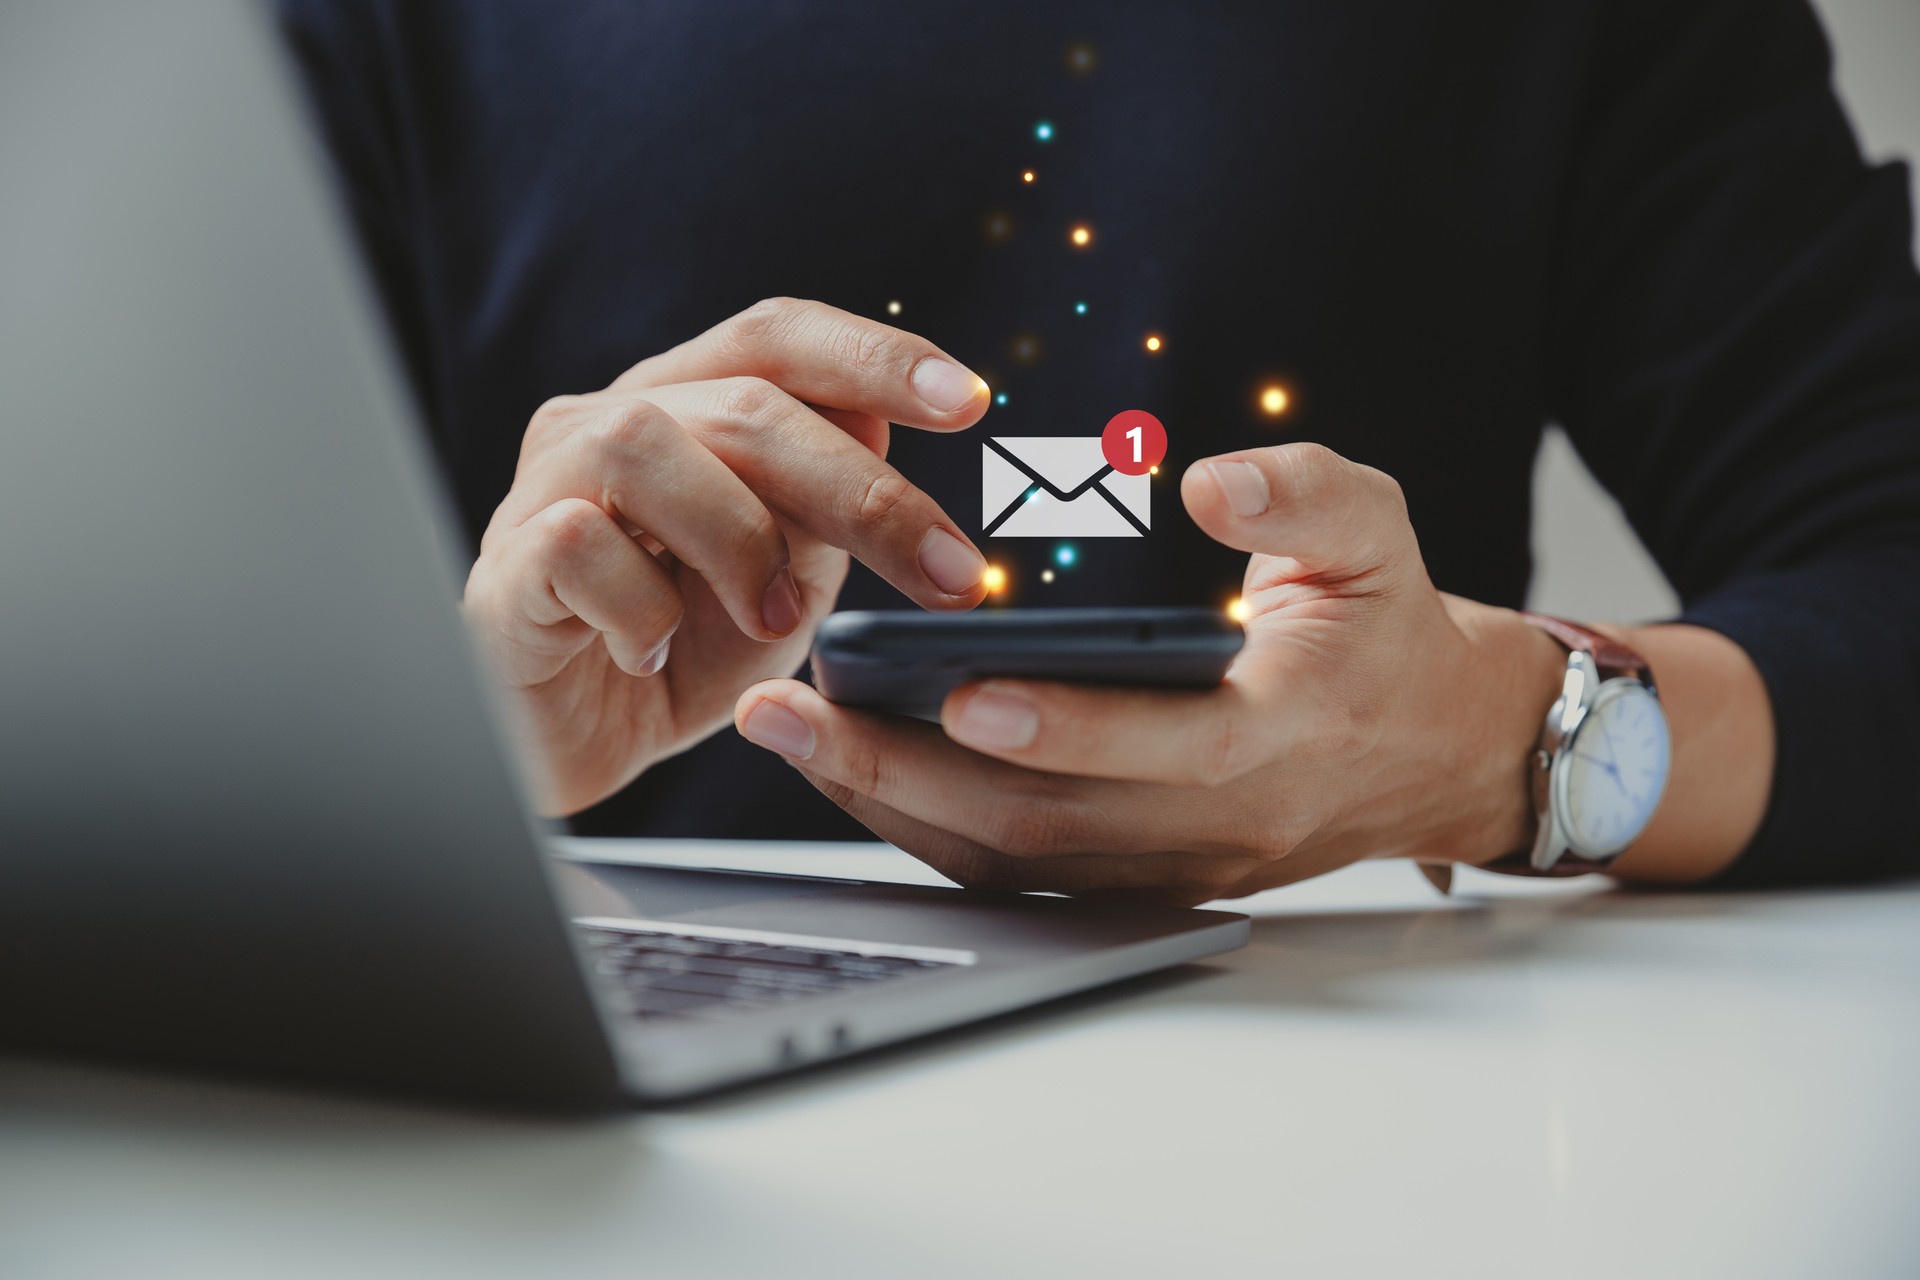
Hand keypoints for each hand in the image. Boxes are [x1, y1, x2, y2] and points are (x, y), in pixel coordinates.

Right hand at [463, 297, 993, 815]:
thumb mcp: (782, 580)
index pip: (776, 337)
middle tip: (949, 574)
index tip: (971, 401)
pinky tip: (657, 656)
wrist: (570, 747)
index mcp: (682, 405)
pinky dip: (642, 609)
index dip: (873, 354)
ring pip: (643, 442)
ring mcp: (542, 488)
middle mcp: (605, 422)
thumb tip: (882, 428)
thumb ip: (822, 508)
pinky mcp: (502, 568)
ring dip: (741, 539)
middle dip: (863, 490)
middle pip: (743, 403)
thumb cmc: (677, 651)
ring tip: (776, 621)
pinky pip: (575, 545)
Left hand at [734, 443, 1567, 903]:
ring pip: (1016, 859)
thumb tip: (1210, 482)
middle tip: (790, 713)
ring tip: (787, 735)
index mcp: (1286, 733)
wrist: (1429, 751)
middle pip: (1051, 822)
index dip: (1070, 727)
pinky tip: (847, 769)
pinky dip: (923, 827)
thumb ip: (1303, 496)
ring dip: (891, 803)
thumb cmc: (1385, 629)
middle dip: (906, 772)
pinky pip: (1017, 870)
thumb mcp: (1377, 534)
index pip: (1173, 748)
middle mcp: (1222, 824)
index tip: (963, 691)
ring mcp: (1173, 866)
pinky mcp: (1136, 879)